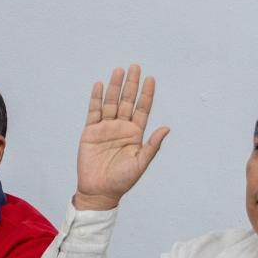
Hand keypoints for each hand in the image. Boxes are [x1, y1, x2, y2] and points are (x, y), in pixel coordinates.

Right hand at [74, 64, 169, 209]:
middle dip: (131, 84)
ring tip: (118, 70)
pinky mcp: (90, 132)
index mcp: (135, 134)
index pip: (142, 109)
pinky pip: (94, 111)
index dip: (146, 94)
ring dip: (114, 87)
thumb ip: (152, 145)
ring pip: (111, 103)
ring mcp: (105, 128)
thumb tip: (167, 128)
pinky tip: (100, 85)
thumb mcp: (140, 163)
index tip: (150, 78)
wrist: (99, 191)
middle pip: (127, 101)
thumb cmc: (122, 180)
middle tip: (135, 66)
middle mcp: (121, 128)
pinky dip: (96, 98)